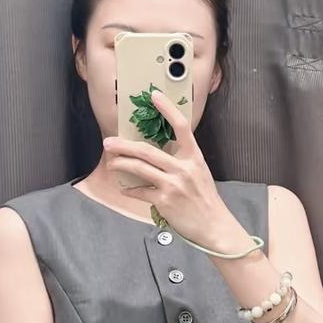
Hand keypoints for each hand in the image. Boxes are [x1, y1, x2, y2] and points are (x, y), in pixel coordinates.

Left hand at [102, 89, 243, 250]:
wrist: (213, 226)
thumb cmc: (205, 200)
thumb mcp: (200, 173)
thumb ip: (183, 161)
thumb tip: (160, 155)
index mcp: (194, 157)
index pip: (181, 127)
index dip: (168, 109)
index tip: (154, 96)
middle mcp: (183, 168)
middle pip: (148, 151)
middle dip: (124, 146)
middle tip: (109, 142)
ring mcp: (173, 184)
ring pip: (140, 169)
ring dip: (121, 164)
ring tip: (111, 163)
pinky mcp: (165, 201)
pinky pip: (141, 192)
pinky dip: (130, 190)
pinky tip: (123, 188)